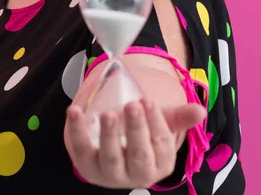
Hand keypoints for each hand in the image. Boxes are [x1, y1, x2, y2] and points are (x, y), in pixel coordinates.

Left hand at [65, 98, 205, 188]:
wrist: (112, 144)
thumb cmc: (141, 132)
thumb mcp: (161, 122)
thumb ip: (179, 117)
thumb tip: (200, 111)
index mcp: (159, 164)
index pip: (161, 146)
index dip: (155, 123)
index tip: (148, 101)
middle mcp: (136, 174)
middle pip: (138, 156)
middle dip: (136, 130)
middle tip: (132, 105)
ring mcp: (109, 173)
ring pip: (110, 158)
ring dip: (109, 135)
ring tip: (108, 113)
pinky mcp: (86, 166)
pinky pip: (80, 150)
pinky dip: (76, 130)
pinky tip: (75, 111)